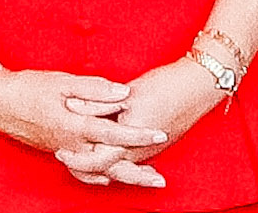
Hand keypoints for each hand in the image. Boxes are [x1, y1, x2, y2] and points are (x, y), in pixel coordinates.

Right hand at [0, 66, 167, 169]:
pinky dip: (100, 174)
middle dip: (138, 173)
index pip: (115, 134)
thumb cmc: (28, 88)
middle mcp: (73, 145)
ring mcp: (65, 151)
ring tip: (144, 179)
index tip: (160, 133)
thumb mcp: (62, 82)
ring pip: (99, 171)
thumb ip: (94, 89)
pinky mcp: (58, 151)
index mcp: (76, 127)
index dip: (139, 134)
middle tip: (160, 179)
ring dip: (123, 176)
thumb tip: (124, 93)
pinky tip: (109, 175)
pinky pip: (84, 170)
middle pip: (112, 166)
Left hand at [53, 57, 223, 189]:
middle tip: (64, 160)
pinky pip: (129, 160)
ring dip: (98, 167)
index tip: (60, 152)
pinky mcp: (153, 145)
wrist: (197, 88)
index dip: (76, 158)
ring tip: (78, 163)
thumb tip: (73, 105)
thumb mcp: (128, 95)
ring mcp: (147, 151)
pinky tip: (104, 159)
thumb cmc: (164, 88)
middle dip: (83, 168)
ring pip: (117, 167)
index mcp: (130, 141)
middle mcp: (139, 152)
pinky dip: (113, 161)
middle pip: (105, 169)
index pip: (97, 160)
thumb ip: (99, 103)